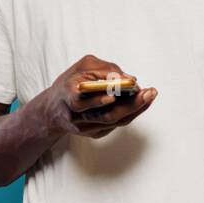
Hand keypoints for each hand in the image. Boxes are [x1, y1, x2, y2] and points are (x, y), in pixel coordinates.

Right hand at [35, 54, 157, 138]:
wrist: (54, 110)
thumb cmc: (71, 83)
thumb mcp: (81, 68)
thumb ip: (102, 69)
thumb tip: (128, 78)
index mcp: (67, 96)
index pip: (83, 101)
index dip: (101, 97)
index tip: (122, 86)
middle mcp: (76, 116)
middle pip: (105, 115)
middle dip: (129, 104)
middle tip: (148, 92)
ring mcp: (86, 128)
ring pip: (114, 121)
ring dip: (135, 108)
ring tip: (150, 95)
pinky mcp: (95, 134)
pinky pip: (117, 124)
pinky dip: (131, 112)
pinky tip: (142, 102)